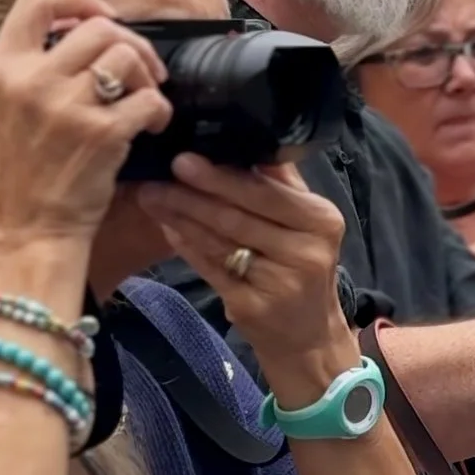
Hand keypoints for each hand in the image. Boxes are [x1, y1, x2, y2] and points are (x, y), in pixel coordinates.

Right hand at [0, 0, 170, 256]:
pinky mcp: (102, 134)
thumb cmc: (20, 175)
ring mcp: (66, 106)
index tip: (101, 15)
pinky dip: (160, 110)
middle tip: (142, 70)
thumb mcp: (0, 110)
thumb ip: (29, 68)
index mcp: (0, 68)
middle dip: (131, 44)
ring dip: (148, 76)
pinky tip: (152, 126)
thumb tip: (78, 32)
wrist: (27, 232)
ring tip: (144, 101)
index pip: (37, 0)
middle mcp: (29, 80)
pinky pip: (149, 99)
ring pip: (128, 56)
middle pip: (99, 26)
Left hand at [137, 156, 349, 358]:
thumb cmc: (303, 268)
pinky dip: (186, 247)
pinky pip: (210, 268)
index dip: (221, 177)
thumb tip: (249, 138)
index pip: (264, 193)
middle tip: (157, 176)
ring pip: (219, 242)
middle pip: (237, 216)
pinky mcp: (251, 307)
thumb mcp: (307, 223)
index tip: (183, 158)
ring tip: (152, 197)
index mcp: (321, 221)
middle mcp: (305, 252)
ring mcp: (279, 283)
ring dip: (181, 218)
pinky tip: (169, 229)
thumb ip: (280, 184)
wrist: (308, 336)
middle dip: (192, 195)